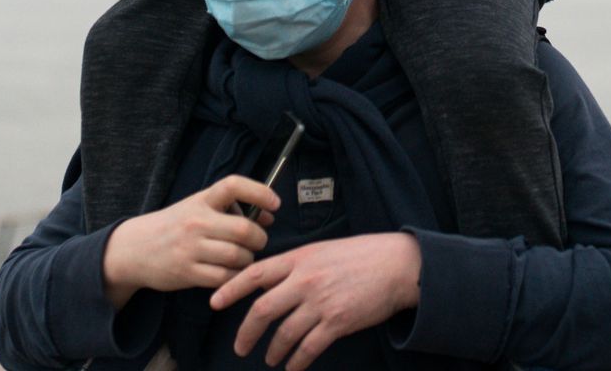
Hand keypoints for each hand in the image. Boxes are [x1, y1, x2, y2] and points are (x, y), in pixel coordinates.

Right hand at [101, 176, 278, 306]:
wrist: (135, 249)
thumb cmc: (176, 226)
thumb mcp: (198, 208)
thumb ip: (231, 209)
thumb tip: (269, 215)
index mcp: (201, 200)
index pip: (233, 186)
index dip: (259, 192)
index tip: (275, 203)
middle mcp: (196, 221)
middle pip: (244, 229)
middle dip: (259, 238)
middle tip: (257, 241)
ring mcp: (191, 248)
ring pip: (238, 256)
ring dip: (248, 259)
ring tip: (243, 258)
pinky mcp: (187, 272)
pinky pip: (224, 277)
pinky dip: (234, 276)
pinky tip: (231, 272)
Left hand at [210, 232, 420, 369]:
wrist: (397, 265)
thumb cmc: (362, 255)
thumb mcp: (323, 251)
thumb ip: (296, 266)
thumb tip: (270, 283)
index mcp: (300, 258)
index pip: (255, 273)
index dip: (231, 289)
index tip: (214, 302)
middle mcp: (306, 280)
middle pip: (263, 310)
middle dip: (246, 332)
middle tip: (240, 347)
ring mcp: (321, 302)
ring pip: (284, 333)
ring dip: (274, 351)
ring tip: (271, 359)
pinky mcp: (337, 322)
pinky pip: (308, 348)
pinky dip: (297, 361)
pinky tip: (293, 367)